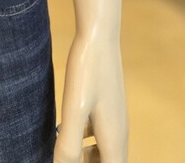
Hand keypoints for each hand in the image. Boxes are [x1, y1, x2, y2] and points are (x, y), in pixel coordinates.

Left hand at [54, 31, 127, 162]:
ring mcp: (115, 118)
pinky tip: (65, 129)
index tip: (70, 161)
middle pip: (109, 162)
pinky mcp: (108, 105)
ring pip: (106, 150)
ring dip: (88, 157)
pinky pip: (100, 134)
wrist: (98, 35)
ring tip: (64, 150)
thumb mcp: (74, 109)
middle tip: (65, 157)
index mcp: (114, 139)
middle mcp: (119, 132)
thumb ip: (69, 142)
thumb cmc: (86, 71)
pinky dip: (86, 140)